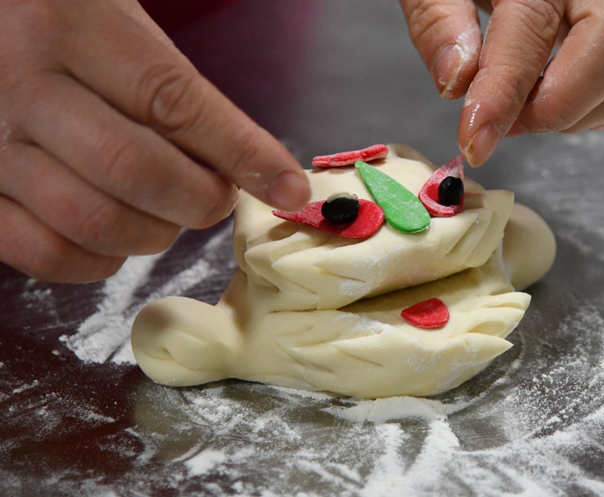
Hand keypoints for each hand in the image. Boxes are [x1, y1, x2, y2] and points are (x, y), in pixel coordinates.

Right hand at [0, 0, 309, 282]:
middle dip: (200, 201)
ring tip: (167, 212)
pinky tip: (119, 237)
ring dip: (155, 235)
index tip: (288, 187)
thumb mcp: (120, 26)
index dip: (242, 154)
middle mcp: (20, 86)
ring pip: (93, 222)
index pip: (175, 105)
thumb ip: (176, 93)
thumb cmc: (61, 20)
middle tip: (216, 198)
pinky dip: (99, 261)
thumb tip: (251, 168)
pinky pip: (44, 255)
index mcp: (70, 28)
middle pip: (136, 172)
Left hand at [400, 0, 603, 164]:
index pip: (530, 30)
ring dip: (582, 112)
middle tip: (508, 125)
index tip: (475, 141)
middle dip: (563, 104)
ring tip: (523, 107)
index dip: (502, 95)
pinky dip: (597, 107)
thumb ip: (438, 23)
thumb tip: (456, 83)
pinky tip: (549, 97)